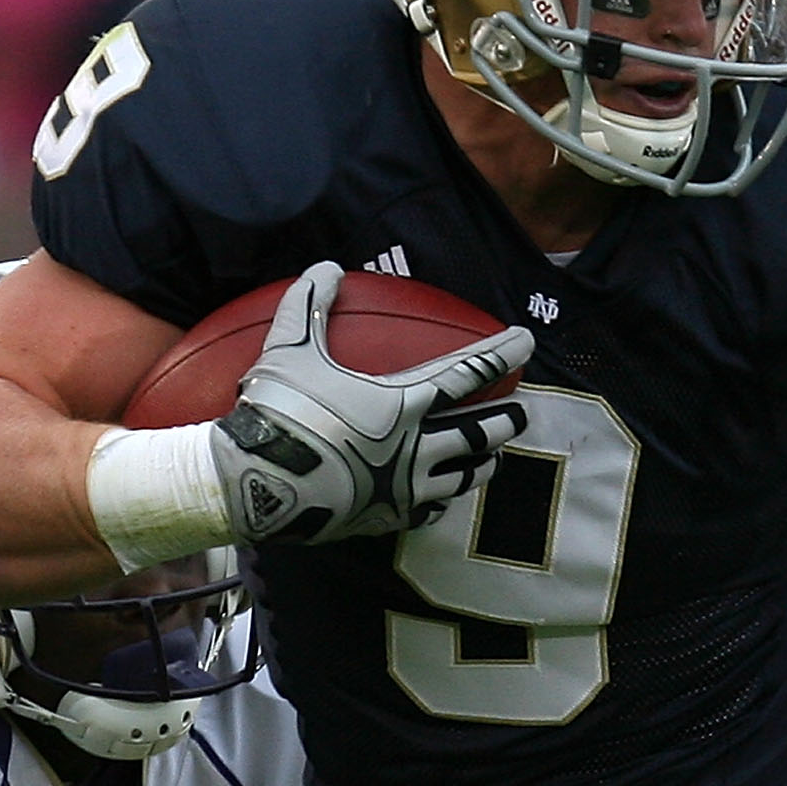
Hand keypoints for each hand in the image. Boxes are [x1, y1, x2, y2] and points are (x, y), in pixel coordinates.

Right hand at [209, 261, 530, 545]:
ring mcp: (405, 488)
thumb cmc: (279, 413)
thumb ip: (311, 303)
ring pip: (465, 476)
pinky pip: (430, 509)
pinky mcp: (387, 519)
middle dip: (507, 420)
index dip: (502, 352)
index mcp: (403, 402)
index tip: (527, 340)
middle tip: (520, 412)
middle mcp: (416, 447)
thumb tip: (326, 266)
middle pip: (482, 432)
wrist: (258, 486)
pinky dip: (442, 497)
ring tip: (492, 458)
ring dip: (485, 463)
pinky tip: (441, 494)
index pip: (469, 371)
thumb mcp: (290, 348)